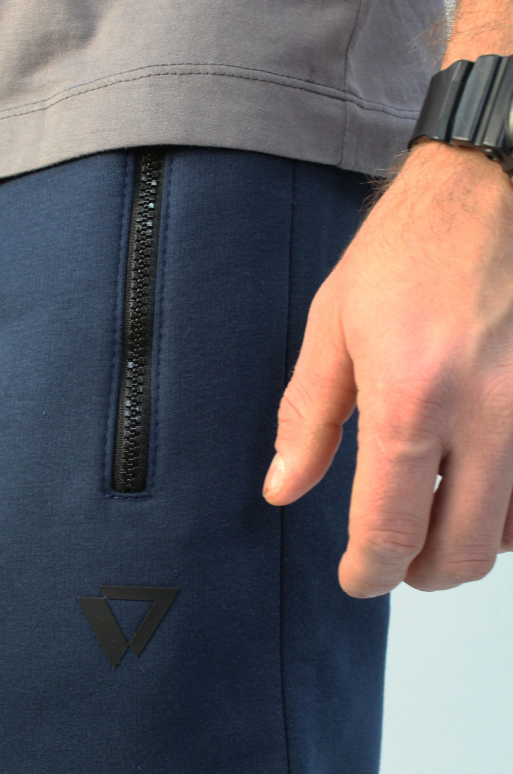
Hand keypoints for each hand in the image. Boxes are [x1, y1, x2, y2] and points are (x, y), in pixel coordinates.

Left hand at [263, 140, 512, 596]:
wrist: (487, 195)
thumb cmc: (406, 252)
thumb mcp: (332, 330)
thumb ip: (307, 419)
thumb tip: (283, 487)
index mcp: (414, 397)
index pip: (392, 525)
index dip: (370, 569)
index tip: (357, 578)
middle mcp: (489, 416)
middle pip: (464, 550)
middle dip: (419, 572)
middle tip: (390, 559)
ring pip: (512, 532)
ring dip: (465, 543)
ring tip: (426, 518)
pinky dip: (504, 510)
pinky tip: (472, 484)